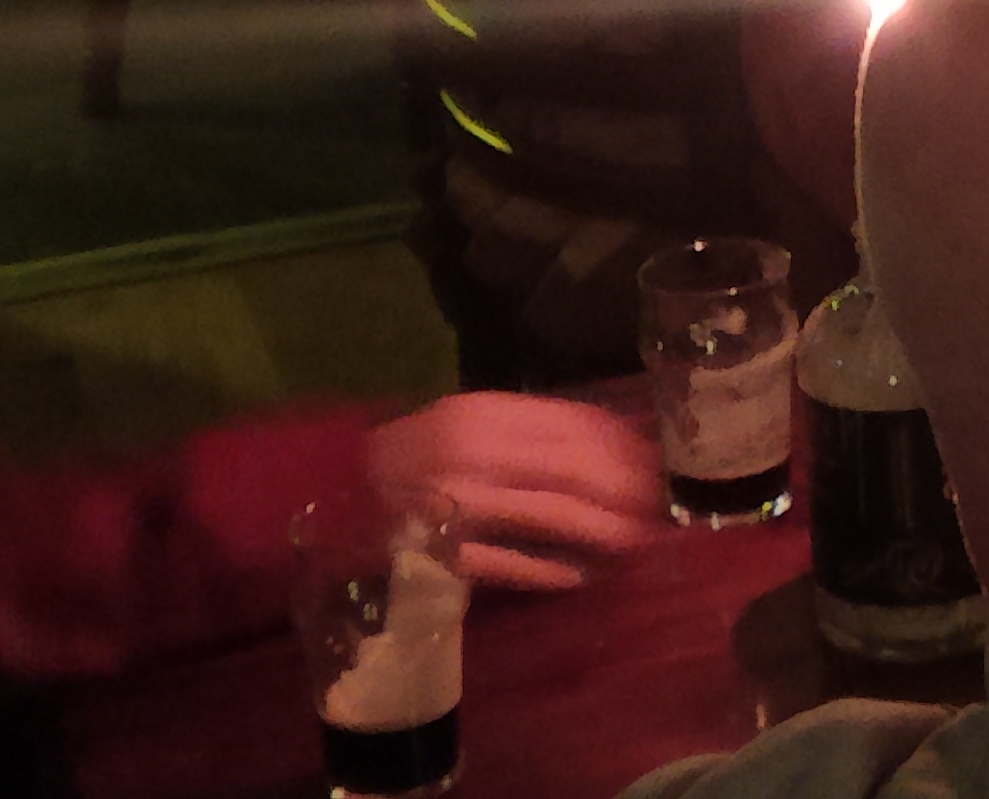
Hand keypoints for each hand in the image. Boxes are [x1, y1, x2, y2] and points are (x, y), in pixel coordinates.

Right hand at [366, 394, 661, 592]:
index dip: (620, 447)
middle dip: (621, 492)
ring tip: (632, 543)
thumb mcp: (470, 425)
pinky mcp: (441, 551)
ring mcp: (456, 502)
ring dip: (597, 531)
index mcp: (483, 412)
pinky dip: (548, 572)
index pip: (572, 424)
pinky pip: (507, 564)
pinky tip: (578, 577)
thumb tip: (614, 440)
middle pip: (569, 469)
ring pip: (547, 515)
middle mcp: (472, 450)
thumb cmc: (415, 459)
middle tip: (656, 510)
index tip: (655, 463)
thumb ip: (529, 430)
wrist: (331, 496)